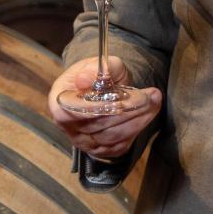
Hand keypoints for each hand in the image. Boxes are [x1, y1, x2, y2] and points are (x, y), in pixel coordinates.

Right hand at [48, 56, 162, 160]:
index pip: (72, 111)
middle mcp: (67, 126)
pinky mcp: (100, 150)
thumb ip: (97, 68)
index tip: (120, 99)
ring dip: (138, 119)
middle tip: (150, 96)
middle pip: (98, 124)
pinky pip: (120, 145)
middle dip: (128, 109)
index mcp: (59, 102)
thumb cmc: (95, 75)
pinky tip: (148, 113)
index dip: (96, 107)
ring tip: (154, 100)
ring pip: (112, 137)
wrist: (101, 89)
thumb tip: (85, 79)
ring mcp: (83, 141)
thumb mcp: (98, 63)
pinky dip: (137, 129)